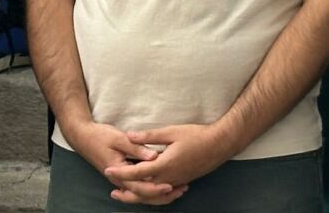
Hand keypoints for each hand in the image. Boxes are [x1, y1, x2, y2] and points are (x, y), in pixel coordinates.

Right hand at [65, 120, 185, 204]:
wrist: (82, 137)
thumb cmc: (99, 136)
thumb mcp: (118, 138)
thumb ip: (136, 147)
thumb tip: (154, 156)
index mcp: (119, 172)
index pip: (140, 186)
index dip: (156, 187)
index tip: (171, 184)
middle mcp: (120, 180)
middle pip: (144, 195)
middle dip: (163, 195)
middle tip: (182, 190)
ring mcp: (121, 180)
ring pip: (142, 194)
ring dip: (160, 194)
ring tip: (178, 190)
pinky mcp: (123, 176)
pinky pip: (139, 188)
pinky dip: (152, 189)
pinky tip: (164, 186)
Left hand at [103, 123, 232, 198]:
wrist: (219, 145)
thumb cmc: (195, 136)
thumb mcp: (170, 132)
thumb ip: (149, 136)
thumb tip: (129, 135)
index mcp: (164, 165)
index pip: (138, 172)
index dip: (122, 172)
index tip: (108, 171)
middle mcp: (170, 177)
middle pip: (144, 190)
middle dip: (127, 192)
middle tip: (113, 191)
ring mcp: (177, 181)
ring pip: (154, 195)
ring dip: (139, 196)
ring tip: (126, 194)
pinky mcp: (182, 181)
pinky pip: (164, 193)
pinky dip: (153, 196)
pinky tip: (147, 191)